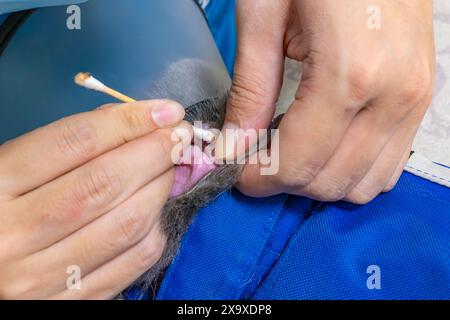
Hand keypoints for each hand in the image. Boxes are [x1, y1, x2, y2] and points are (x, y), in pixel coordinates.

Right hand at [0, 100, 190, 298]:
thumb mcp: (15, 167)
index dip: (130, 121)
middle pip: (107, 182)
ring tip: (169, 169)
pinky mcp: (72, 302)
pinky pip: (134, 261)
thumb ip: (70, 146)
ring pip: (129, 223)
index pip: (76, 141)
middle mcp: (15, 235)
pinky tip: (155, 209)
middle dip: (156, 152)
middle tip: (179, 136)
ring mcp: (42, 277)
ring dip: (162, 188)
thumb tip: (138, 124)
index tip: (166, 111)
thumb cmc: (3, 209)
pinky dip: (156, 228)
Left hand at [217, 0, 434, 202]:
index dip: (259, 179)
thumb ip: (250, 92)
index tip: (236, 172)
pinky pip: (387, 164)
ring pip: (363, 183)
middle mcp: (393, 96)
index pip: (297, 162)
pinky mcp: (420, 97)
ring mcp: (414, 99)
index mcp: (349, 75)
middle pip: (330, 181)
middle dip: (284, 182)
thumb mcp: (263, 19)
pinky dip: (349, 168)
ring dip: (317, 179)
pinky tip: (323, 143)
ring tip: (289, 150)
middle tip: (256, 161)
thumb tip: (234, 146)